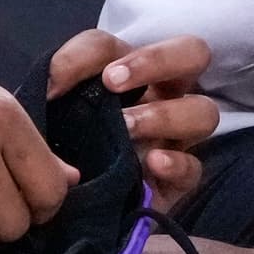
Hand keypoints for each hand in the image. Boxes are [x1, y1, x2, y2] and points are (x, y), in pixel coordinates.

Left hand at [51, 27, 220, 207]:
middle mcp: (162, 96)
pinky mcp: (179, 181)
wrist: (67, 210)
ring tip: (126, 129)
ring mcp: (177, 138)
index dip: (91, 54)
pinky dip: (176, 161)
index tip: (58, 81)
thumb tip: (50, 86)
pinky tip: (152, 163)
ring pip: (203, 111)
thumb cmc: (65, 151)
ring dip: (163, 114)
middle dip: (155, 60)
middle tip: (113, 82)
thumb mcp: (50, 118)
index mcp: (128, 73)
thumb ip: (51, 94)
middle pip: (192, 53)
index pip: (116, 43)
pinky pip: (195, 167)